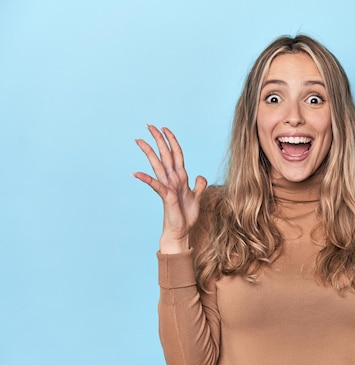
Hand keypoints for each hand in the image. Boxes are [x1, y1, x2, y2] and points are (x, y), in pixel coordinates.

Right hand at [133, 125, 206, 252]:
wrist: (181, 231)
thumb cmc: (186, 215)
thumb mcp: (197, 197)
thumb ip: (199, 186)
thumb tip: (200, 176)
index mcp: (180, 177)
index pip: (176, 155)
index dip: (172, 141)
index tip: (165, 129)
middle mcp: (172, 179)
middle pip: (165, 155)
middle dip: (158, 140)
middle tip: (149, 125)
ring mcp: (168, 187)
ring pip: (158, 165)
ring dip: (149, 152)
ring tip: (139, 140)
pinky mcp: (166, 196)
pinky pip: (156, 185)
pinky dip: (147, 179)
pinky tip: (137, 173)